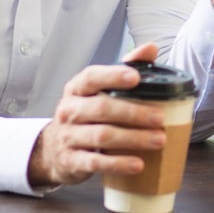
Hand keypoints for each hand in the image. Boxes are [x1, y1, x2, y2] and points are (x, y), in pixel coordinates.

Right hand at [28, 42, 167, 187]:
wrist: (53, 150)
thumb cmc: (86, 115)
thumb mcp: (99, 90)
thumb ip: (124, 68)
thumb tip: (150, 48)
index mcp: (77, 88)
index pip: (92, 77)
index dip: (113, 76)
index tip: (136, 78)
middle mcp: (69, 110)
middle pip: (101, 108)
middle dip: (134, 112)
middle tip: (160, 118)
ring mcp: (68, 136)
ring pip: (101, 136)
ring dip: (133, 138)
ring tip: (159, 140)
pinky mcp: (71, 161)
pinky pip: (96, 163)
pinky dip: (119, 163)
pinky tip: (138, 164)